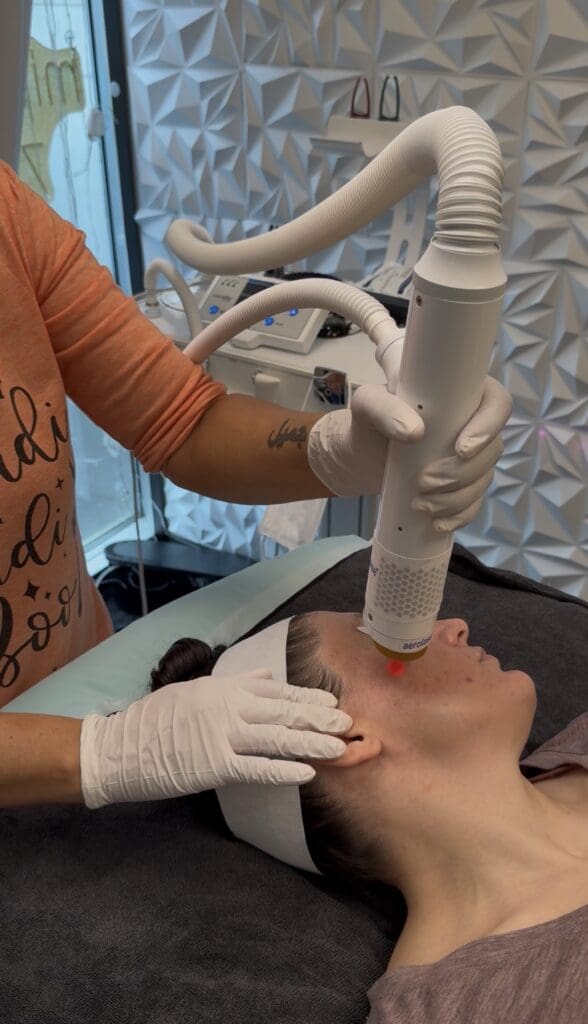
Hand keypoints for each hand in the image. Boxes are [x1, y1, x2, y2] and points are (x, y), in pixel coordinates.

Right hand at [80, 670, 351, 807]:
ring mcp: (223, 735)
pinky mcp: (215, 766)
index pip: (278, 691)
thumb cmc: (156, 720)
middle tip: (349, 724)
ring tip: (339, 748)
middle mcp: (229, 707)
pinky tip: (306, 773)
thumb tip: (268, 676)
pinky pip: (257, 769)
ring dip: (312, 742)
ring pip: (278, 738)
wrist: (120, 748)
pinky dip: (284, 770)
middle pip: (285, 712)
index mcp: (225, 688)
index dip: (308, 698)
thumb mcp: (195, 690)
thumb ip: (235, 684)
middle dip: (320, 718)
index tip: (333, 702)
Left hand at [307, 376, 511, 531]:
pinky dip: (459, 516)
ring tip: (420, 504)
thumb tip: (414, 432)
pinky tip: (438, 523)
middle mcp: (473, 424)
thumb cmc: (368, 422)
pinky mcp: (463, 484)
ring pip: (484, 480)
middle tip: (423, 482)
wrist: (361, 455)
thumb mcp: (367, 405)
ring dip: (456, 498)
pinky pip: (475, 503)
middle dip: (461, 473)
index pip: (497, 404)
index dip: (488, 428)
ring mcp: (471, 457)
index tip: (461, 449)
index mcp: (462, 394)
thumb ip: (384, 408)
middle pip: (492, 451)